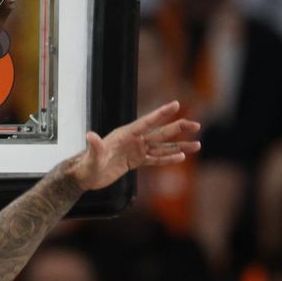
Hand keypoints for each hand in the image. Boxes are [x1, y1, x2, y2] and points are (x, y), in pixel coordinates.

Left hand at [67, 101, 200, 190]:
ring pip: (162, 147)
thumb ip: (95, 147)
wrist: (84, 176)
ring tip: (197, 144)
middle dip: (178, 128)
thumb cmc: (86, 166)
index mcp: (124, 135)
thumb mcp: (91, 158)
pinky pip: (155, 160)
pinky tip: (181, 157)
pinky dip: (168, 159)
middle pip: (159, 132)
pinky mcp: (135, 161)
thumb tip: (90, 135)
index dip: (160, 114)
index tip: (175, 104)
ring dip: (179, 145)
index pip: (146, 122)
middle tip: (196, 124)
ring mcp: (136, 150)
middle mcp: (133, 140)